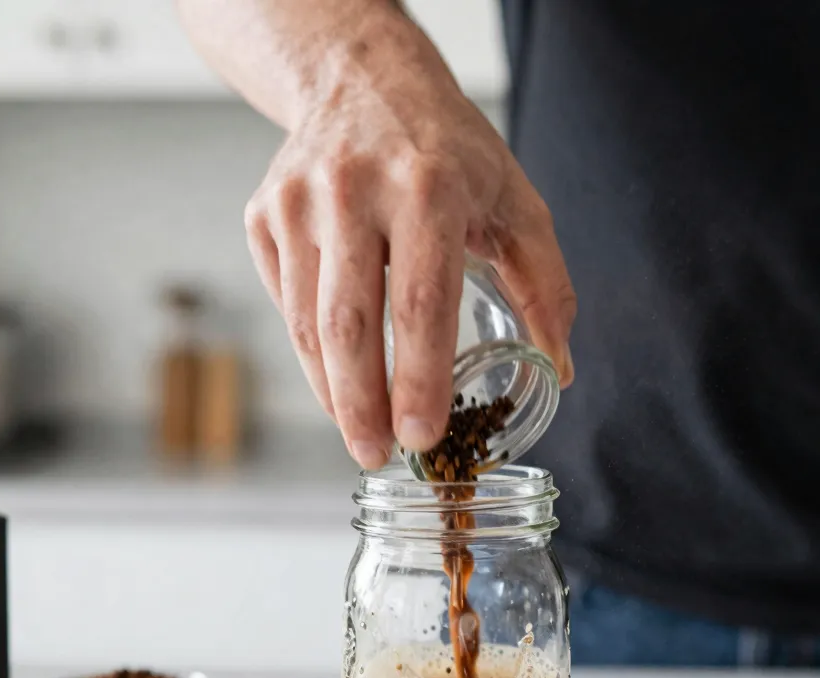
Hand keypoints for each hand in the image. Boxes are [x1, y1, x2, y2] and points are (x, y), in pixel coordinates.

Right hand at [244, 26, 575, 469]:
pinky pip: (286, 304)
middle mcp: (352, 191)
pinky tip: (338, 378)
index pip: (421, 303)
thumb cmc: (445, 147)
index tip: (422, 435)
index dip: (420, 380)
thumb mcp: (515, 200)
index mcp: (426, 186)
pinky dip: (311, 353)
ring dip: (332, 392)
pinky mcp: (264, 216)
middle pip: (349, 324)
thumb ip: (545, 286)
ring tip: (359, 434)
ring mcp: (297, 203)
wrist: (359, 78)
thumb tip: (556, 368)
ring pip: (306, 323)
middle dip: (361, 406)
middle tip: (378, 456)